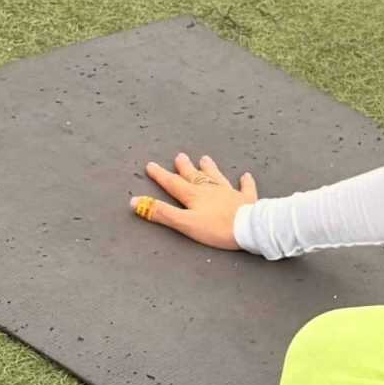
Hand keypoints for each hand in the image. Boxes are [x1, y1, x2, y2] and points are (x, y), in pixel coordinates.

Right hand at [133, 152, 254, 249]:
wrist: (248, 228)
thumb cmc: (215, 228)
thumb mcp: (184, 223)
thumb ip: (161, 212)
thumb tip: (135, 202)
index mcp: (194, 196)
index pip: (173, 183)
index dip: (160, 175)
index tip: (151, 165)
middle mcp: (211, 190)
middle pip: (195, 176)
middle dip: (185, 167)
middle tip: (180, 156)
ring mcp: (230, 193)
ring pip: (217, 177)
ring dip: (210, 168)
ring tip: (205, 158)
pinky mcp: (246, 200)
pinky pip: (245, 188)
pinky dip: (245, 182)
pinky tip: (246, 175)